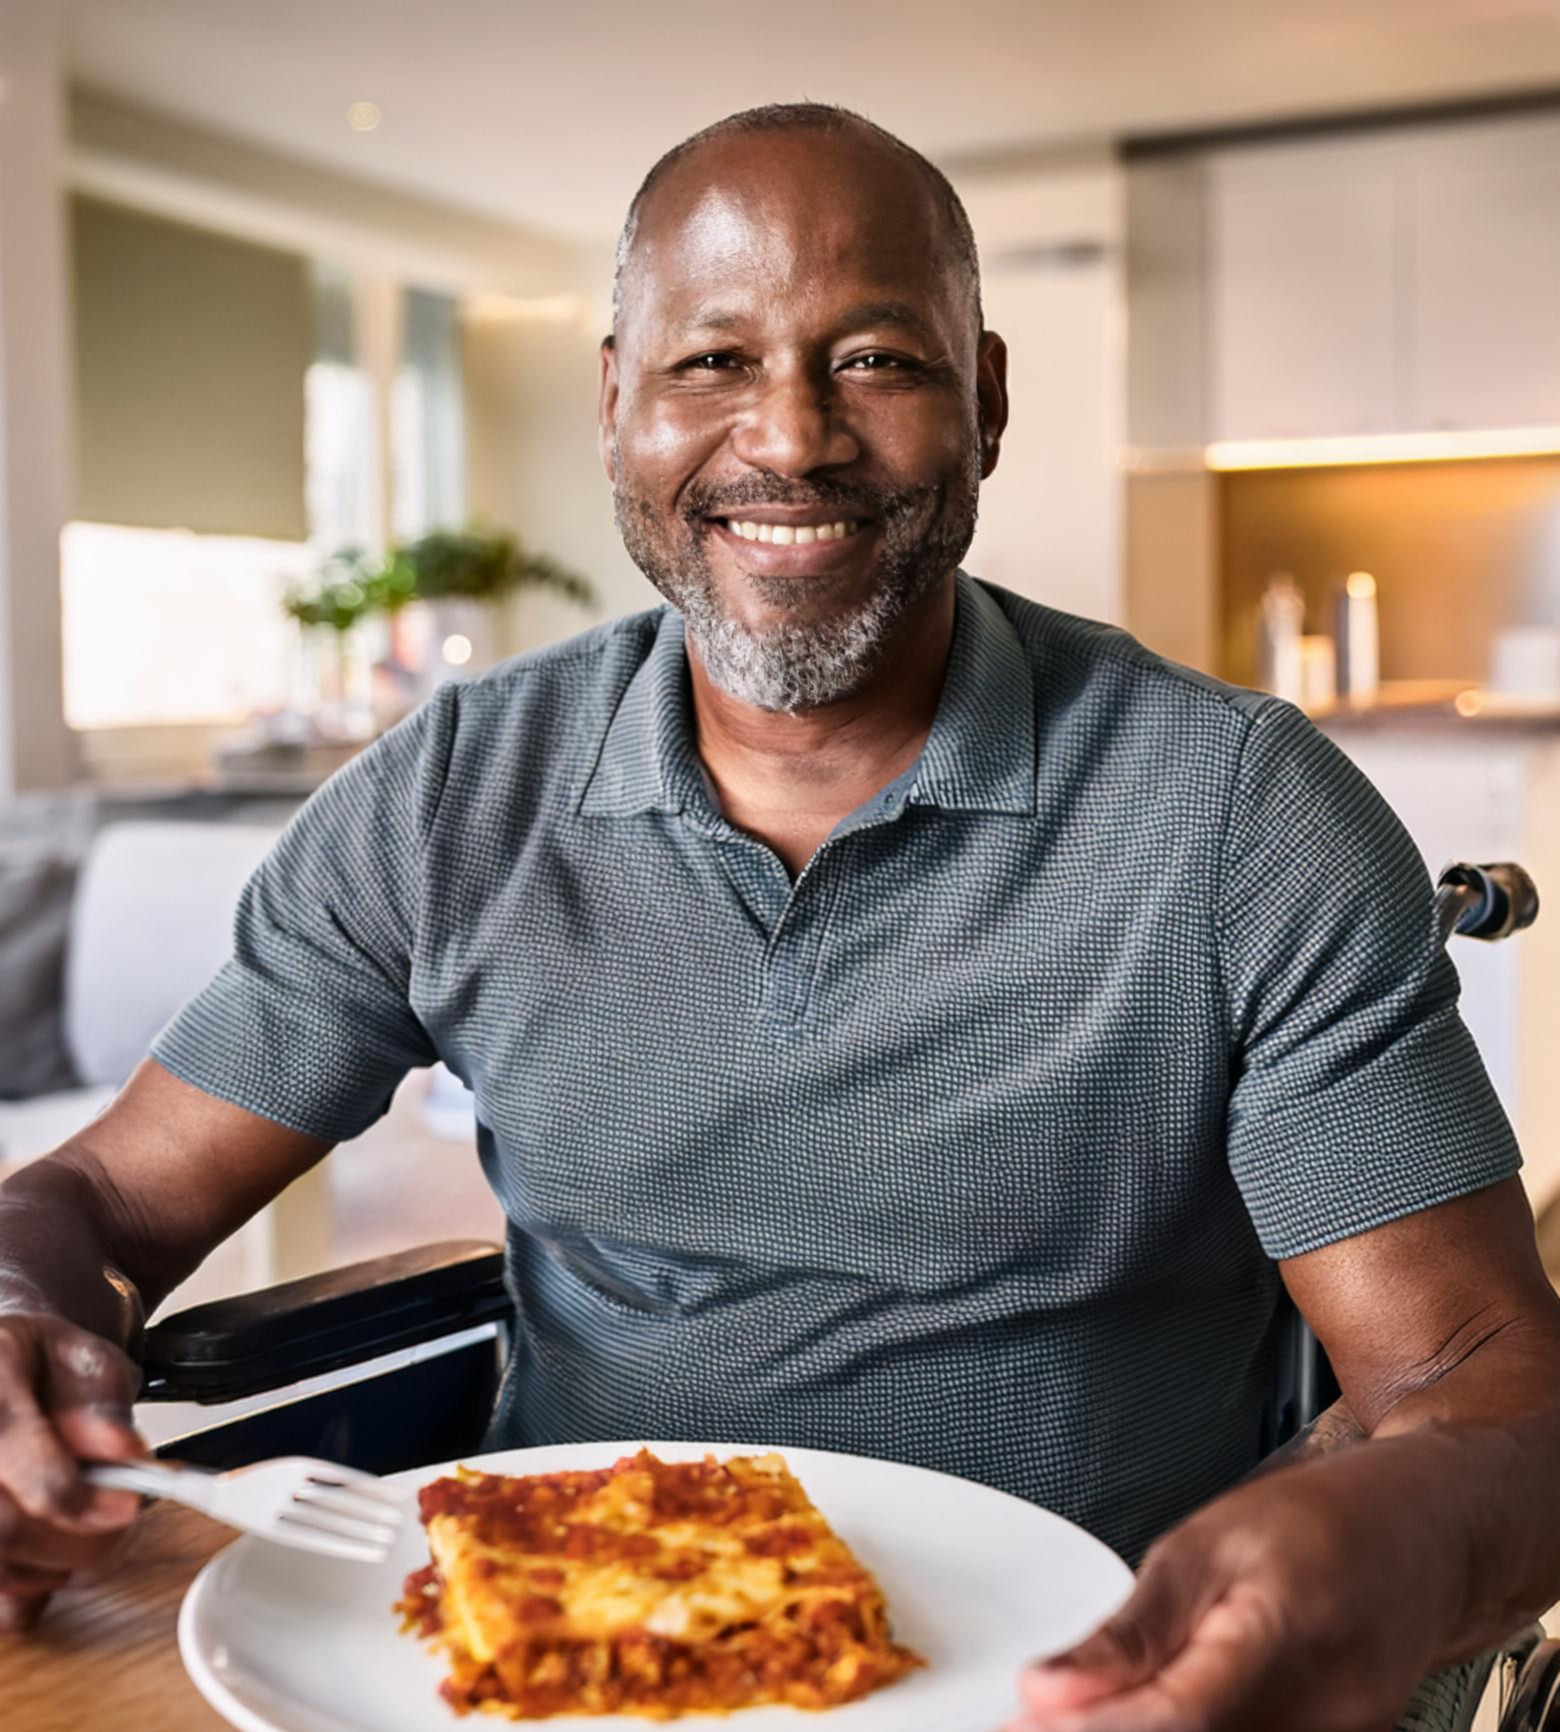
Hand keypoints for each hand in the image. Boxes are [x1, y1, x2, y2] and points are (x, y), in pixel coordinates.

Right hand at [0, 1311, 145, 1631]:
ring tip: (82, 1527)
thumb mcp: (83, 1362)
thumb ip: (100, 1403)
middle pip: (5, 1530)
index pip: (22, 1462)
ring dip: (53, 1566)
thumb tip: (122, 1449)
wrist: (8, 1376)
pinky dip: (27, 1593)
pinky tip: (46, 1555)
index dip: (76, 1498)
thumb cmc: (41, 1372)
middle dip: (78, 1539)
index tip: (127, 1505)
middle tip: (119, 1520)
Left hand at [1002, 1447, 1458, 1731]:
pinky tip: (1143, 1717)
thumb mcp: (1203, 1544)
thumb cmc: (1317, 1524)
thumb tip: (1046, 1689)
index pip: (1177, 1715)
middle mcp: (1321, 1713)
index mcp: (1280, 1633)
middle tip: (1032, 1724)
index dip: (1096, 1728)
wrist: (1422, 1539)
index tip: (1028, 1723)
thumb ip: (1130, 1630)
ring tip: (1077, 1714)